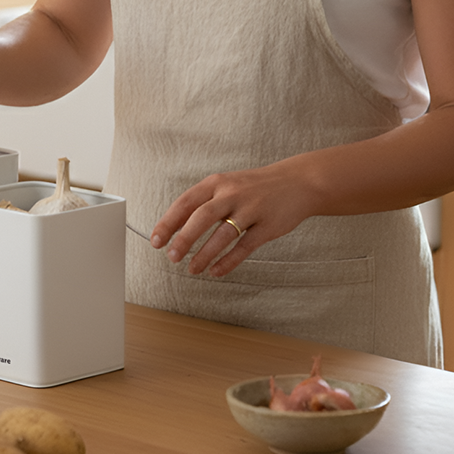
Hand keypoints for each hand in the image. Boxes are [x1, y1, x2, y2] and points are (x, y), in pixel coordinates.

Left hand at [150, 158, 318, 276]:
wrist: (297, 182)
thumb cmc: (254, 187)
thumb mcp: (227, 186)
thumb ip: (203, 203)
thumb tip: (174, 227)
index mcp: (217, 183)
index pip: (185, 202)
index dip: (168, 223)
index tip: (156, 241)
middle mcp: (232, 194)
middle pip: (202, 217)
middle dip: (184, 239)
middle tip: (172, 257)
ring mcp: (251, 209)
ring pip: (223, 234)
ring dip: (205, 254)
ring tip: (193, 269)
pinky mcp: (267, 226)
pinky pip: (244, 247)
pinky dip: (228, 261)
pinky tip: (216, 271)